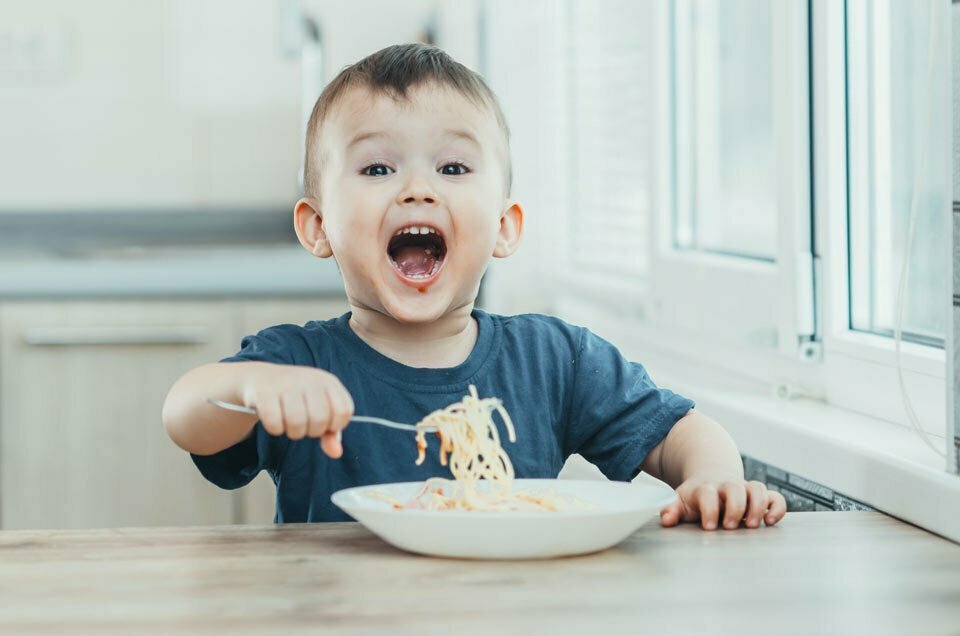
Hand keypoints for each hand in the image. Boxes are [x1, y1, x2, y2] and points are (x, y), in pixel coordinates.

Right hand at [241, 363, 353, 457]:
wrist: (260, 379)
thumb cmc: (295, 399)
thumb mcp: (318, 410)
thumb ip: (331, 433)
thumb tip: (336, 452)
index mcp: (328, 382)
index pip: (343, 411)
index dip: (334, 426)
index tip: (324, 424)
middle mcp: (309, 379)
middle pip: (320, 419)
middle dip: (312, 431)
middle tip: (304, 425)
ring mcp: (286, 383)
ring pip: (297, 422)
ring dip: (293, 432)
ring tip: (289, 424)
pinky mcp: (265, 391)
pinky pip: (275, 423)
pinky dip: (275, 429)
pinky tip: (275, 420)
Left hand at [659, 478, 786, 529]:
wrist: (711, 480)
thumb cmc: (695, 499)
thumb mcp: (681, 502)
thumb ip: (672, 510)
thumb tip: (666, 520)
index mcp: (705, 489)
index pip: (707, 493)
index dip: (709, 509)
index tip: (708, 527)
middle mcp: (726, 486)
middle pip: (734, 488)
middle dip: (734, 507)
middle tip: (729, 526)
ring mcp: (744, 490)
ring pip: (757, 488)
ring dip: (757, 506)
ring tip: (751, 525)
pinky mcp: (760, 497)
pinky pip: (775, 497)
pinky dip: (777, 508)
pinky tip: (770, 522)